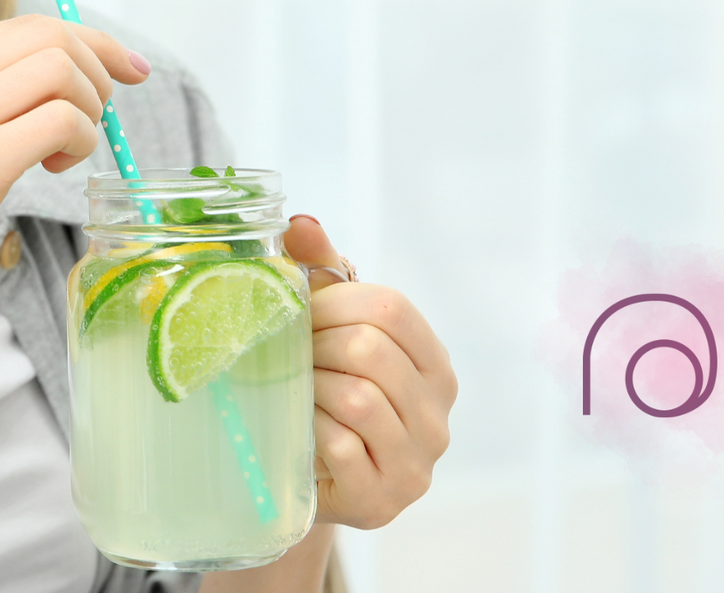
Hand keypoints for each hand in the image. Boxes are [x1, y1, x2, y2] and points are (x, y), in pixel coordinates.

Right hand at [0, 14, 147, 346]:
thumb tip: (55, 78)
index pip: (22, 26)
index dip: (87, 42)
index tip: (123, 68)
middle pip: (47, 35)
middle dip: (98, 68)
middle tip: (98, 118)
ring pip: (60, 69)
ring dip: (89, 108)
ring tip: (67, 151)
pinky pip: (60, 121)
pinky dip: (79, 141)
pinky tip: (54, 171)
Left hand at [286, 216, 456, 529]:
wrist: (301, 479)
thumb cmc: (318, 393)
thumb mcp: (326, 328)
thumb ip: (318, 269)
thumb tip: (300, 222)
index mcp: (434, 365)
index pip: (392, 308)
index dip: (333, 301)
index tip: (299, 313)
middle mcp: (437, 415)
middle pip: (371, 349)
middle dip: (314, 344)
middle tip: (285, 354)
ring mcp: (415, 464)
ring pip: (356, 398)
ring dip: (307, 386)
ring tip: (289, 389)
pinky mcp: (382, 501)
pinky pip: (341, 446)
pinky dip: (308, 428)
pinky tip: (297, 427)